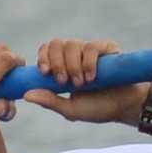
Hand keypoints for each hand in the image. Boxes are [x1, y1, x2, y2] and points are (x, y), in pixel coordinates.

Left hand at [17, 37, 147, 123]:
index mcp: (63, 65)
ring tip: (81, 84)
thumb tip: (26, 95)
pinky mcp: (107, 48)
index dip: (43, 58)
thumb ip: (50, 101)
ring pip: (72, 45)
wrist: (124, 107)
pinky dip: (88, 62)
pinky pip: (91, 47)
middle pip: (56, 44)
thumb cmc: (97, 108)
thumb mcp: (70, 108)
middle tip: (64, 82)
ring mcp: (90, 50)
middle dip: (57, 63)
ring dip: (73, 66)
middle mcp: (75, 55)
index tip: (45, 73)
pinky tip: (92, 77)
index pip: (46, 50)